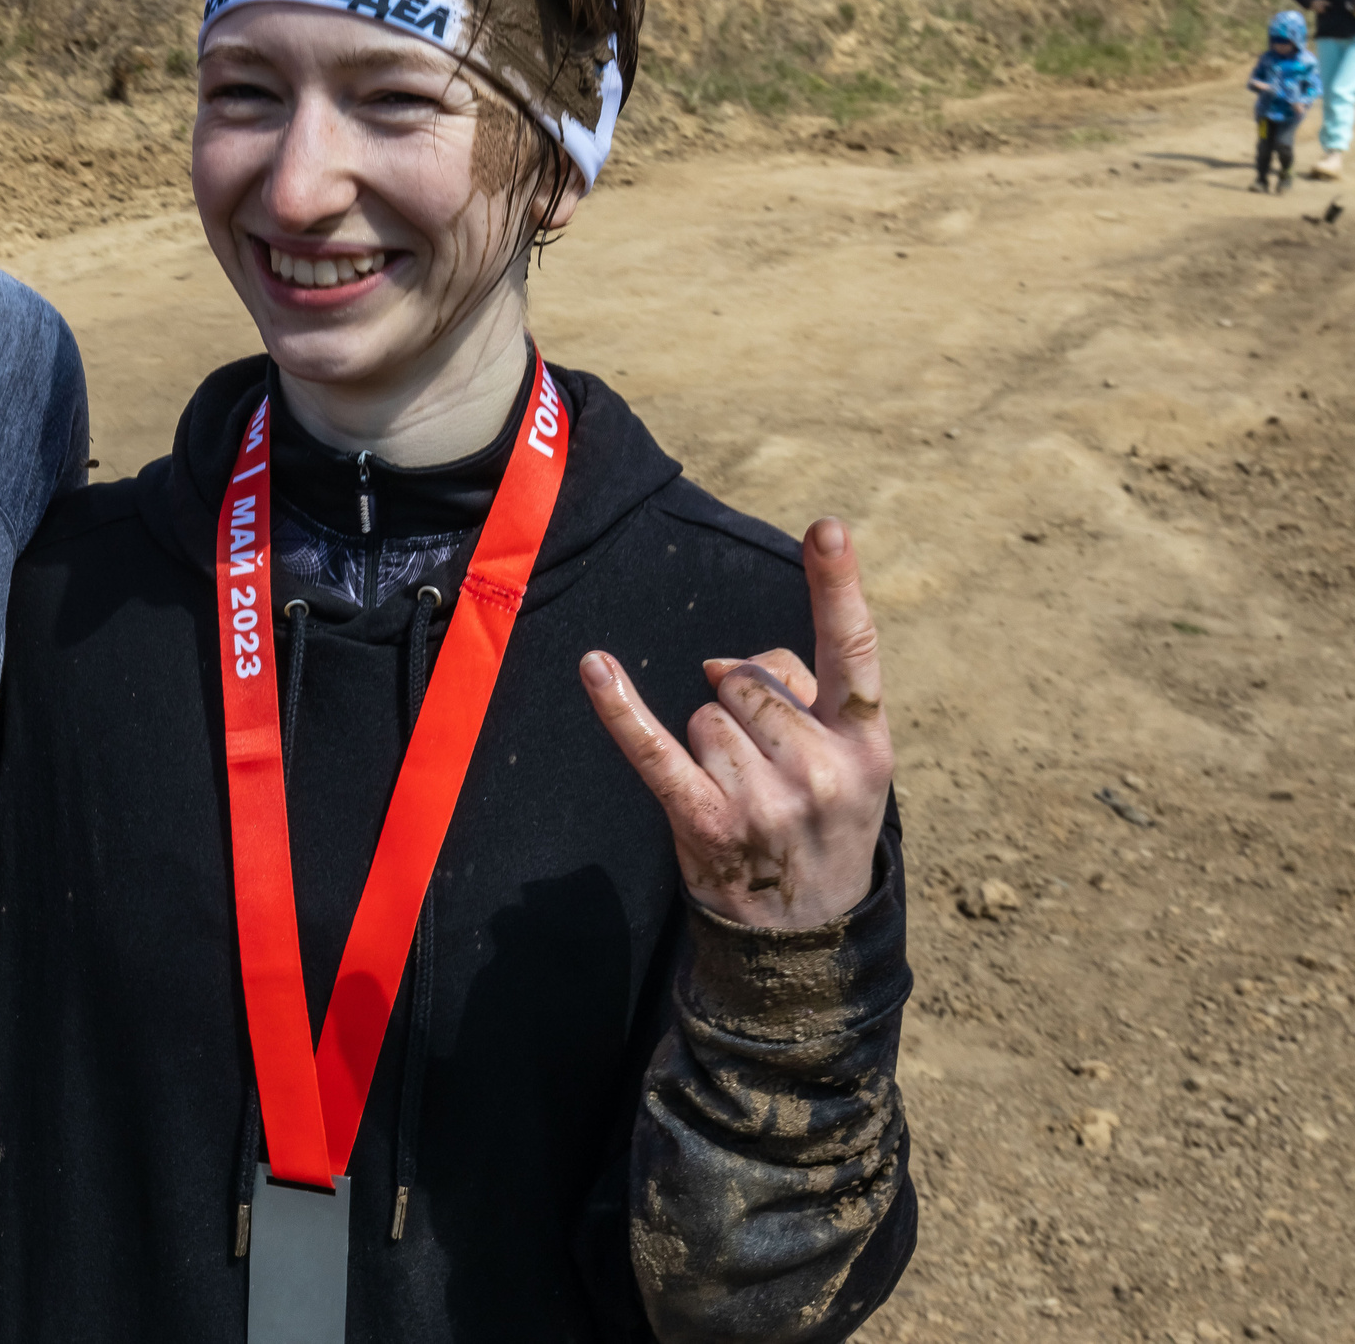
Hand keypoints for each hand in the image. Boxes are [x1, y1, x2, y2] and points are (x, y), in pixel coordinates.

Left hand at [578, 518, 893, 929]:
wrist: (804, 933)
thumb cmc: (821, 823)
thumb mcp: (846, 762)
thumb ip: (800, 694)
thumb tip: (719, 665)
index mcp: (866, 742)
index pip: (853, 648)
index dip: (838, 585)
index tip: (824, 527)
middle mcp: (821, 767)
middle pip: (745, 679)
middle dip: (741, 707)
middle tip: (766, 769)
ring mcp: (764, 798)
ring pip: (704, 712)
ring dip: (708, 743)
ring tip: (741, 795)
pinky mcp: (706, 821)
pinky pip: (653, 749)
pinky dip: (620, 708)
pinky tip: (595, 668)